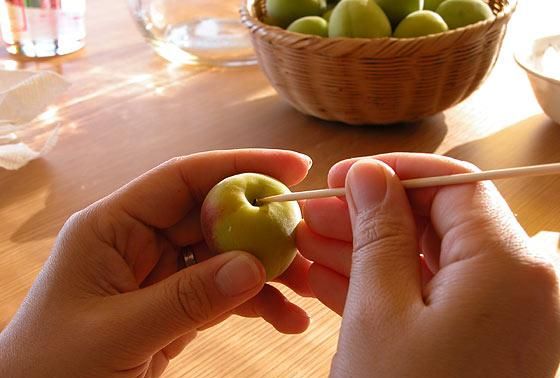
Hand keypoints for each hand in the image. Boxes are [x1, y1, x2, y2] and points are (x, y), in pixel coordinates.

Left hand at [0, 149, 313, 377]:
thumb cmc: (52, 369)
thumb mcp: (117, 333)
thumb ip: (186, 299)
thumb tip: (252, 266)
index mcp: (113, 227)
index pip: (183, 180)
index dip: (238, 166)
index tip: (293, 167)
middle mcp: (140, 243)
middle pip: (214, 217)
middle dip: (263, 227)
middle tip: (310, 239)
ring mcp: (161, 276)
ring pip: (225, 257)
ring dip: (267, 271)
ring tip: (307, 289)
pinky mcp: (176, 307)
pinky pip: (223, 294)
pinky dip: (256, 303)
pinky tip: (286, 318)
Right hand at [297, 153, 559, 376]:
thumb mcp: (381, 311)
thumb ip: (380, 233)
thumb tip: (370, 176)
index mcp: (509, 265)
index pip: (453, 185)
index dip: (393, 174)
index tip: (342, 177)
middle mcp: (518, 284)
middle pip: (436, 222)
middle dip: (369, 215)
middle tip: (313, 212)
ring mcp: (498, 317)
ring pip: (425, 261)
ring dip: (366, 250)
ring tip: (308, 241)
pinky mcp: (475, 341)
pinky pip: (426, 298)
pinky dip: (380, 286)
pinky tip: (329, 276)